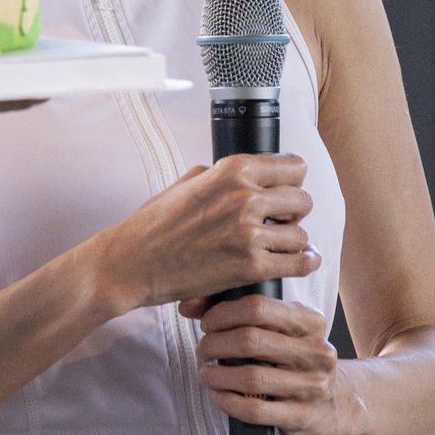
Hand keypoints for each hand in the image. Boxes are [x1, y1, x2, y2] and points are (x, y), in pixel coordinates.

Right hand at [86, 154, 316, 313]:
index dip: (293, 180)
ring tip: (278, 246)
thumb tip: (243, 175)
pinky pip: (298, 263)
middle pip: (302, 200)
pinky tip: (297, 263)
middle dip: (294, 211)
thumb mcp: (185, 182)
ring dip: (292, 241)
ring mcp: (249, 233)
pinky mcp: (250, 267)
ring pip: (301, 234)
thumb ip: (219, 174)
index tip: (288, 190)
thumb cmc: (153, 225)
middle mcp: (245, 197)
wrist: (132, 262)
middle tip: (281, 222)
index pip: (293, 167)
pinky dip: (301, 264)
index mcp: (232, 170)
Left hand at [182, 292, 355, 434]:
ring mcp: (311, 386)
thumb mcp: (282, 328)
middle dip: (214, 344)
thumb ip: (238, 309)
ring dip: (216, 375)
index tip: (207, 323)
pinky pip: (255, 409)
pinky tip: (218, 396)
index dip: (222, 313)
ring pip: (250, 377)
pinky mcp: (302, 416)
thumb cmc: (296, 358)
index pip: (258, 307)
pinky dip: (228, 402)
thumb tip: (188, 305)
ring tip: (206, 374)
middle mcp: (316, 351)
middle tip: (203, 350)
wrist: (340, 401)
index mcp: (310, 321)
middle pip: (250, 340)